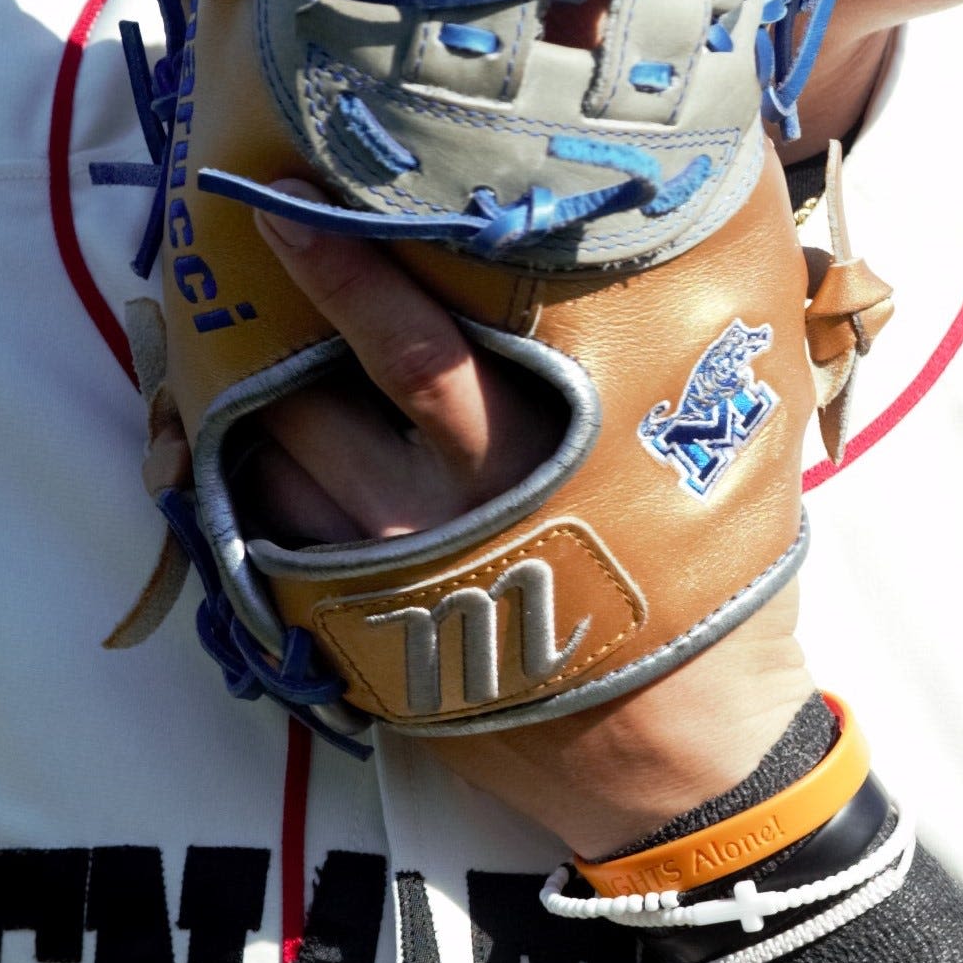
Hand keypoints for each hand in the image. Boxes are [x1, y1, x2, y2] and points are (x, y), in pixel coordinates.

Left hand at [244, 206, 817, 853]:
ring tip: (235, 338)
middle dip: (267, 327)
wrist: (681, 759)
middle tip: (237, 254)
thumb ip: (689, 335)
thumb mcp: (727, 448)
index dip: (344, 271)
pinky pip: (267, 539)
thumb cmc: (711, 588)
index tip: (292, 205)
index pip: (409, 348)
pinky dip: (254, 483)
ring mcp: (378, 581)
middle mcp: (434, 518)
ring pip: (271, 466)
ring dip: (246, 402)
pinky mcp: (350, 635)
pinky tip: (256, 442)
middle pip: (308, 400)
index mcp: (527, 457)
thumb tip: (711, 203)